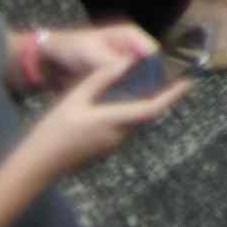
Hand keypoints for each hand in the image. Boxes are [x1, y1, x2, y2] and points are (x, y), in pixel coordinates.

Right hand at [17, 33, 184, 167]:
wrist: (37, 165)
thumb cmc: (53, 130)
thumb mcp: (75, 99)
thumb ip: (101, 79)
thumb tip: (125, 62)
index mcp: (114, 121)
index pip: (153, 108)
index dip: (172, 95)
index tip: (188, 82)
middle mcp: (119, 135)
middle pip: (146, 114)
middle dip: (156, 97)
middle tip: (164, 78)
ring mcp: (111, 145)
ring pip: (134, 122)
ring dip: (140, 106)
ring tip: (140, 86)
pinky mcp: (103, 150)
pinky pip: (122, 129)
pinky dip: (126, 114)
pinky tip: (116, 104)